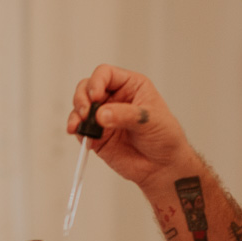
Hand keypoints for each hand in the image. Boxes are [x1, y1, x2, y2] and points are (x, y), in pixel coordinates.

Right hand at [68, 65, 193, 190]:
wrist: (162, 166)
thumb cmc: (165, 137)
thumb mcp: (151, 120)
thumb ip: (126, 115)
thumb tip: (102, 114)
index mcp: (130, 86)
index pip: (106, 74)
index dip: (96, 82)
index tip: (96, 97)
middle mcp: (114, 99)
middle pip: (87, 88)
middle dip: (82, 99)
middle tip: (86, 113)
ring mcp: (103, 117)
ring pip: (79, 108)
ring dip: (76, 116)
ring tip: (80, 126)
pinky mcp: (96, 135)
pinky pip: (80, 129)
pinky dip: (77, 132)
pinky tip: (83, 136)